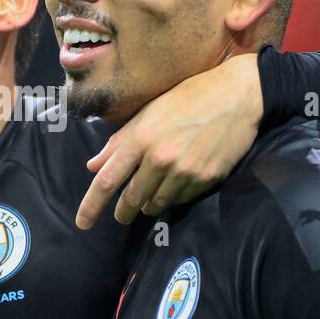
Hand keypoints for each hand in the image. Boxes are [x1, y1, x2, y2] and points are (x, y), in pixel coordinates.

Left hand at [75, 53, 262, 228]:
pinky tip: (178, 184)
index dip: (91, 206)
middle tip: (122, 215)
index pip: (107, 180)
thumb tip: (93, 166)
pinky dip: (175, 197)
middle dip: (123, 211)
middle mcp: (160, 158)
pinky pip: (183, 199)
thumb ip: (119, 142)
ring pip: (157, 203)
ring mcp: (185, 170)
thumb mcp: (148, 112)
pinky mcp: (207, 178)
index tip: (82, 223)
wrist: (237, 95)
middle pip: (131, 199)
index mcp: (141, 138)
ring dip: (150, 204)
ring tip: (151, 198)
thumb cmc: (188, 98)